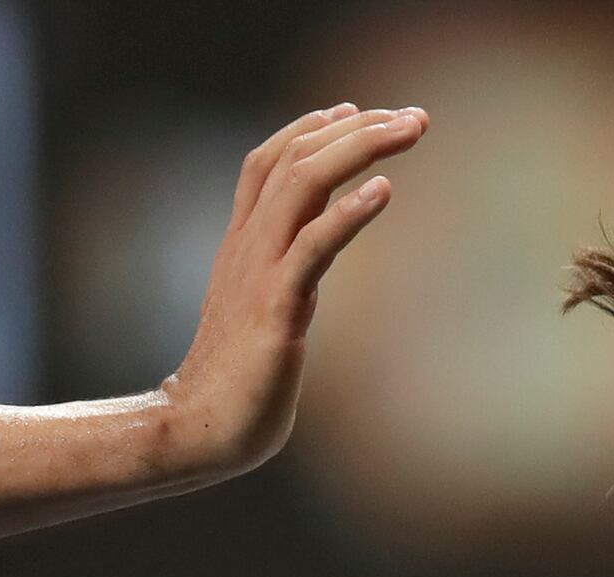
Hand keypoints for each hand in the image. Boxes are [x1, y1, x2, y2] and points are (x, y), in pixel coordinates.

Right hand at [154, 105, 425, 480]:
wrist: (200, 430)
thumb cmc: (237, 385)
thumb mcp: (261, 316)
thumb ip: (282, 284)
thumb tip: (306, 280)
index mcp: (241, 246)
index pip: (268, 163)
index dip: (309, 128)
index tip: (354, 109)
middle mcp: (247, 246)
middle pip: (295, 159)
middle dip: (356, 127)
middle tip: (414, 117)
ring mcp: (258, 273)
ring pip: (303, 184)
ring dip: (360, 149)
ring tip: (409, 131)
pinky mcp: (274, 308)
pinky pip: (312, 247)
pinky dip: (348, 213)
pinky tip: (384, 191)